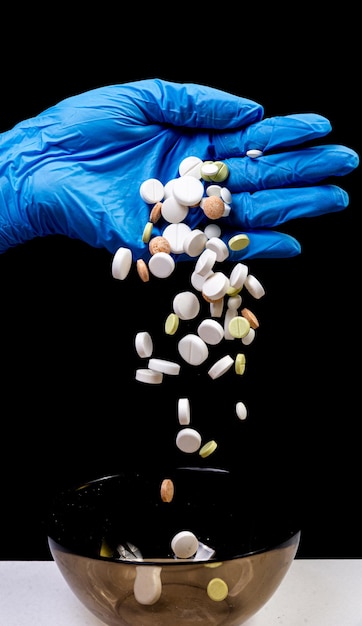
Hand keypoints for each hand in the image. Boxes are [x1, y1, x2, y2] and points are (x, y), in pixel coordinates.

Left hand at [0, 78, 357, 258]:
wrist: (44, 167)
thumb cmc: (86, 128)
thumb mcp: (147, 96)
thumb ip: (200, 103)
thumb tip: (254, 111)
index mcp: (194, 141)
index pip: (251, 139)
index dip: (289, 134)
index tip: (325, 128)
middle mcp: (197, 179)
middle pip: (261, 176)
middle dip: (305, 170)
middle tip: (347, 165)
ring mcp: (187, 213)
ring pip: (251, 212)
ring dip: (295, 207)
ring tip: (336, 198)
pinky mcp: (171, 243)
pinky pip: (218, 248)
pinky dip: (255, 248)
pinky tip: (293, 241)